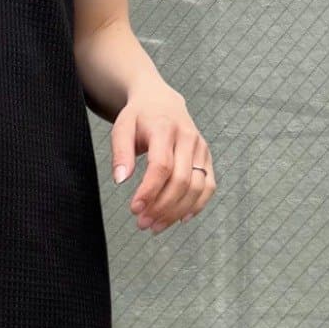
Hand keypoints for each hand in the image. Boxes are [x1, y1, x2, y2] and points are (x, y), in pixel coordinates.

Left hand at [112, 86, 214, 232]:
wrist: (162, 102)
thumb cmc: (139, 117)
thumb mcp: (122, 127)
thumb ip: (120, 153)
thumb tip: (120, 180)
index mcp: (165, 129)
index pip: (161, 166)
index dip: (149, 191)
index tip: (135, 209)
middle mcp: (188, 138)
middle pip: (181, 181)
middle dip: (162, 207)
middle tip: (142, 224)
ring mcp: (201, 149)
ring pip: (197, 187)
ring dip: (176, 212)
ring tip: (155, 226)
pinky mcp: (207, 158)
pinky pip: (208, 186)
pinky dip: (196, 206)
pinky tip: (179, 219)